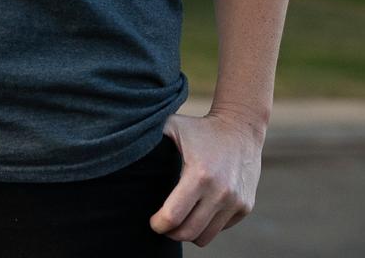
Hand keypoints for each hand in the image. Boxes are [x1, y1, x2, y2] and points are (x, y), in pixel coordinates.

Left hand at [149, 111, 263, 246]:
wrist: (241, 127)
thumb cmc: (200, 128)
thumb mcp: (172, 126)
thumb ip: (148, 137)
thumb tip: (118, 146)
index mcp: (199, 175)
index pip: (173, 217)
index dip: (158, 224)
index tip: (153, 220)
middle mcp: (220, 192)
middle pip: (188, 233)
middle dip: (171, 233)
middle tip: (164, 223)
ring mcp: (236, 201)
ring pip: (205, 236)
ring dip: (189, 232)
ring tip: (181, 218)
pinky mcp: (246, 206)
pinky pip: (220, 228)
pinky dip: (208, 224)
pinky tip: (201, 208)